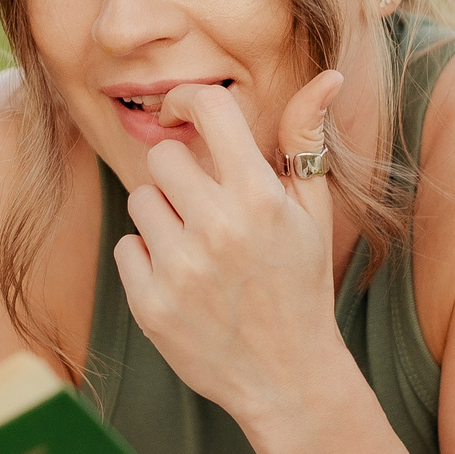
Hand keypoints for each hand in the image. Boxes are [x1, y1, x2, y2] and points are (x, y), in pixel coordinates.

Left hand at [114, 69, 348, 430]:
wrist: (288, 378)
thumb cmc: (300, 285)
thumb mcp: (313, 213)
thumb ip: (306, 140)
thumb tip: (327, 75)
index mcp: (260, 198)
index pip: (208, 108)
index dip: (190, 100)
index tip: (186, 111)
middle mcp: (218, 228)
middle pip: (165, 156)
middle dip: (182, 173)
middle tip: (205, 204)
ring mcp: (181, 269)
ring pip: (141, 201)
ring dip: (164, 216)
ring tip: (197, 247)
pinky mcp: (151, 305)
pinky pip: (127, 248)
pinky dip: (148, 259)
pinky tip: (183, 280)